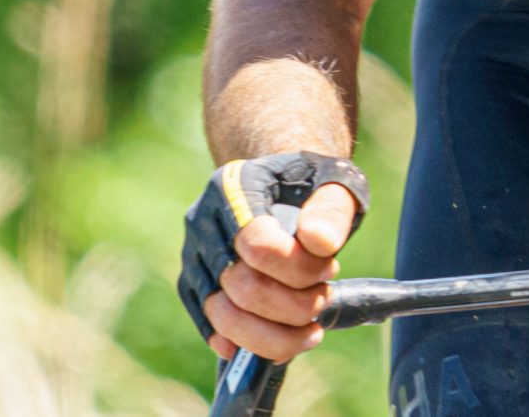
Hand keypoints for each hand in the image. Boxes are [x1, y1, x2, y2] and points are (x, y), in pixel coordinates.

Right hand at [177, 153, 369, 361]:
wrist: (283, 183)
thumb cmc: (311, 184)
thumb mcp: (334, 182)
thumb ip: (332, 208)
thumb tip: (320, 243)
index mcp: (235, 187)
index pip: (257, 245)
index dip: (299, 270)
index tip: (330, 269)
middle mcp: (204, 221)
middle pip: (240, 287)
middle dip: (293, 307)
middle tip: (324, 298)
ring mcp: (194, 254)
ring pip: (221, 315)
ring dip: (273, 336)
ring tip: (310, 331)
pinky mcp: (193, 283)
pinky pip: (210, 324)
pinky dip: (244, 343)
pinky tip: (279, 346)